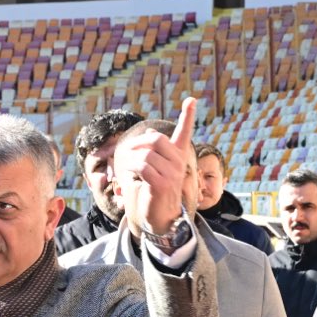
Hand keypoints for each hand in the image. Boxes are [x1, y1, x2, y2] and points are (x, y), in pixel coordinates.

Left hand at [115, 97, 197, 234]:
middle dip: (136, 143)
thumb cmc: (155, 191)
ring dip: (129, 159)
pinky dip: (130, 167)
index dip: (188, 116)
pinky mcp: (163, 184)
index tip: (192, 99)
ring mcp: (172, 173)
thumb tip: (149, 134)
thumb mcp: (154, 169)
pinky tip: (126, 173)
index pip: (185, 133)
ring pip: (146, 154)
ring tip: (124, 167)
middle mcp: (178, 163)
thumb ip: (152, 152)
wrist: (161, 217)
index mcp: (177, 156)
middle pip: (156, 140)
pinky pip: (142, 166)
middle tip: (125, 151)